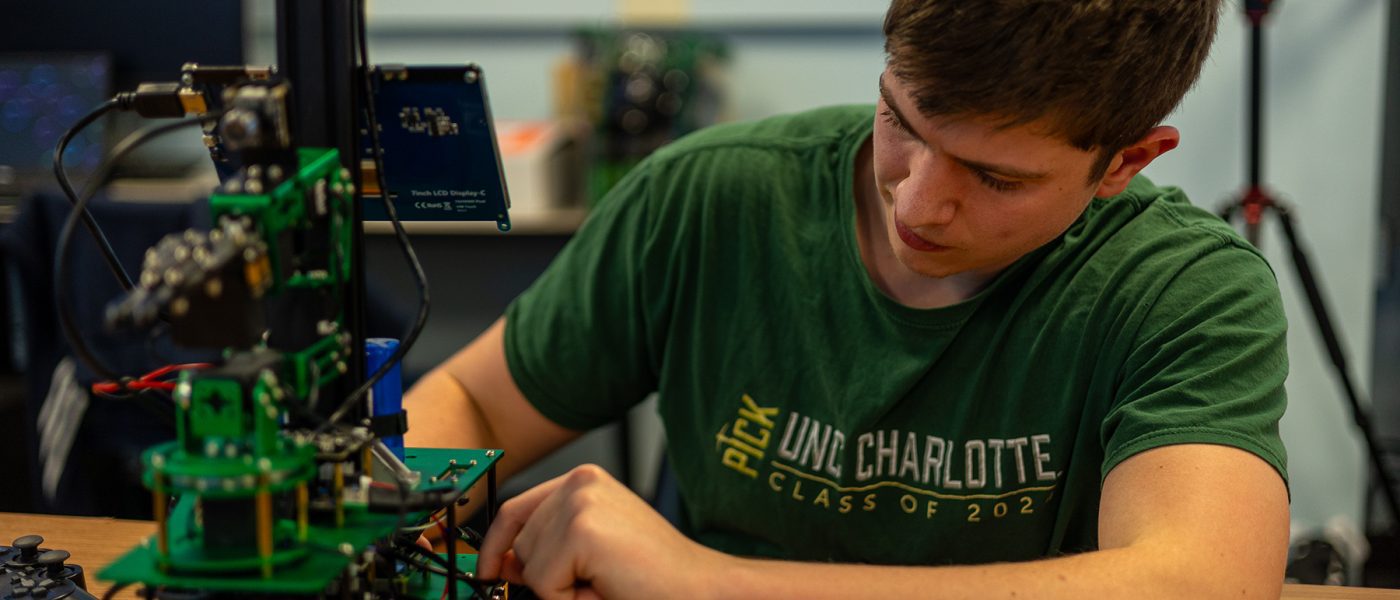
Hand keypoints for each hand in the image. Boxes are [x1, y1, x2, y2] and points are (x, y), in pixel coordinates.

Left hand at [477, 464, 725, 599]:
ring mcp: (581, 502)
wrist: (700, 589)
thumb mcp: (590, 556)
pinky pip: (543, 583)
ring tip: (604, 583)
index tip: (488, 573)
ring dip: (560, 590)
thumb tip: (498, 562)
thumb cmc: (654, 577)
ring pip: (528, 565)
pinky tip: (606, 588)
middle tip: (596, 582)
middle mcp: (580, 482)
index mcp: (584, 481)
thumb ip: (545, 549)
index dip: (496, 546)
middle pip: (518, 541)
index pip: (515, 509)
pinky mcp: (583, 529)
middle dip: (544, 576)